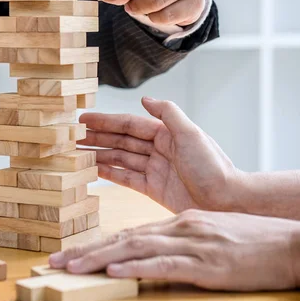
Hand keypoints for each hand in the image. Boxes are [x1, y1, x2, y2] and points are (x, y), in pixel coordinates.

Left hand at [49, 209, 299, 291]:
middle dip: (87, 252)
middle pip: (123, 239)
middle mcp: (179, 228)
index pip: (129, 233)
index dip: (97, 245)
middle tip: (56, 262)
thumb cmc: (251, 241)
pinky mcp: (206, 263)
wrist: (289, 244)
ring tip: (72, 268)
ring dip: (100, 259)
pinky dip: (138, 267)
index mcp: (178, 222)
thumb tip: (154, 252)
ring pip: (135, 249)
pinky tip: (116, 271)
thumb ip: (181, 240)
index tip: (72, 255)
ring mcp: (191, 244)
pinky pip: (165, 264)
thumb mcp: (210, 234)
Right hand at [79, 97, 241, 212]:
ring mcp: (155, 170)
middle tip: (72, 137)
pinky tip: (93, 170)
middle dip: (97, 138)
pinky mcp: (153, 189)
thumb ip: (167, 114)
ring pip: (120, 159)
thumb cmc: (213, 167)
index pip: (128, 124)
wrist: (227, 201)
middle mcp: (158, 149)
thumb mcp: (191, 134)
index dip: (105, 121)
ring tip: (76, 153)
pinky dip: (109, 174)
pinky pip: (126, 178)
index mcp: (166, 133)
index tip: (83, 119)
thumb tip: (144, 99)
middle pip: (120, 141)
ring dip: (98, 155)